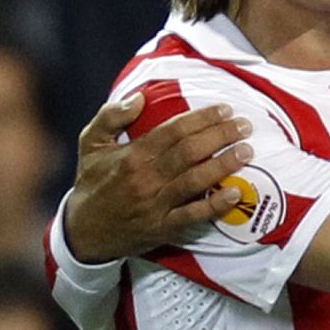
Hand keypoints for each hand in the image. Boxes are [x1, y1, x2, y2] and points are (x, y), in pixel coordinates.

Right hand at [64, 93, 253, 262]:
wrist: (83, 231)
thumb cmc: (92, 182)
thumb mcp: (91, 144)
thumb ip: (111, 116)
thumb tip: (139, 98)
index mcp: (132, 155)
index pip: (174, 131)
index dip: (202, 118)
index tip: (225, 109)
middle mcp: (145, 178)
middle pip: (190, 152)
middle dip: (221, 135)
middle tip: (245, 125)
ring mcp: (155, 205)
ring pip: (195, 180)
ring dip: (224, 165)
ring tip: (247, 151)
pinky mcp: (163, 228)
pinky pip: (193, 215)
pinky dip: (215, 205)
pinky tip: (236, 193)